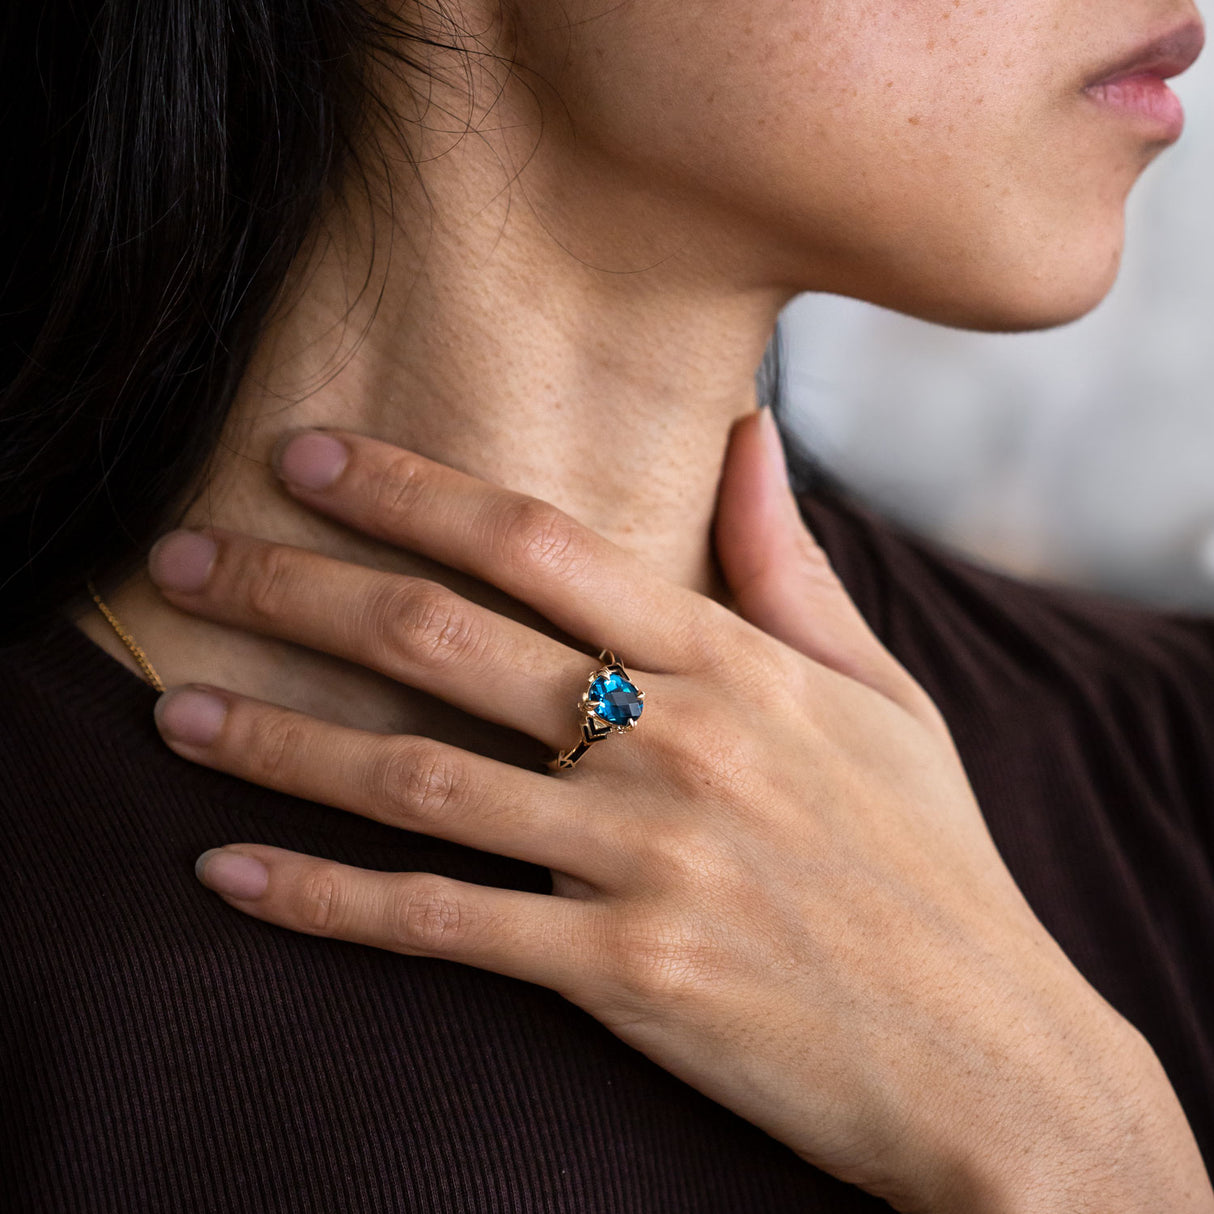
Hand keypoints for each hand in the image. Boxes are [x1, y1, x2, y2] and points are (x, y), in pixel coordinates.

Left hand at [147, 412, 1204, 1212]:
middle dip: (298, 591)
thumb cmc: (934, 864)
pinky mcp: (624, 974)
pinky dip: (324, 900)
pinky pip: (440, 926)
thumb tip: (750, 432)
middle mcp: (677, 744)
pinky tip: (230, 871)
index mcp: (735, 665)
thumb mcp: (881, 696)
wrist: (992, 1055)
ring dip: (277, 739)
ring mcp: (645, 860)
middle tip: (185, 558)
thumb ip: (791, 565)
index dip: (409, 490)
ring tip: (170, 708)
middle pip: (445, 642)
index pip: (538, 544)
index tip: (305, 456)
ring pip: (415, 778)